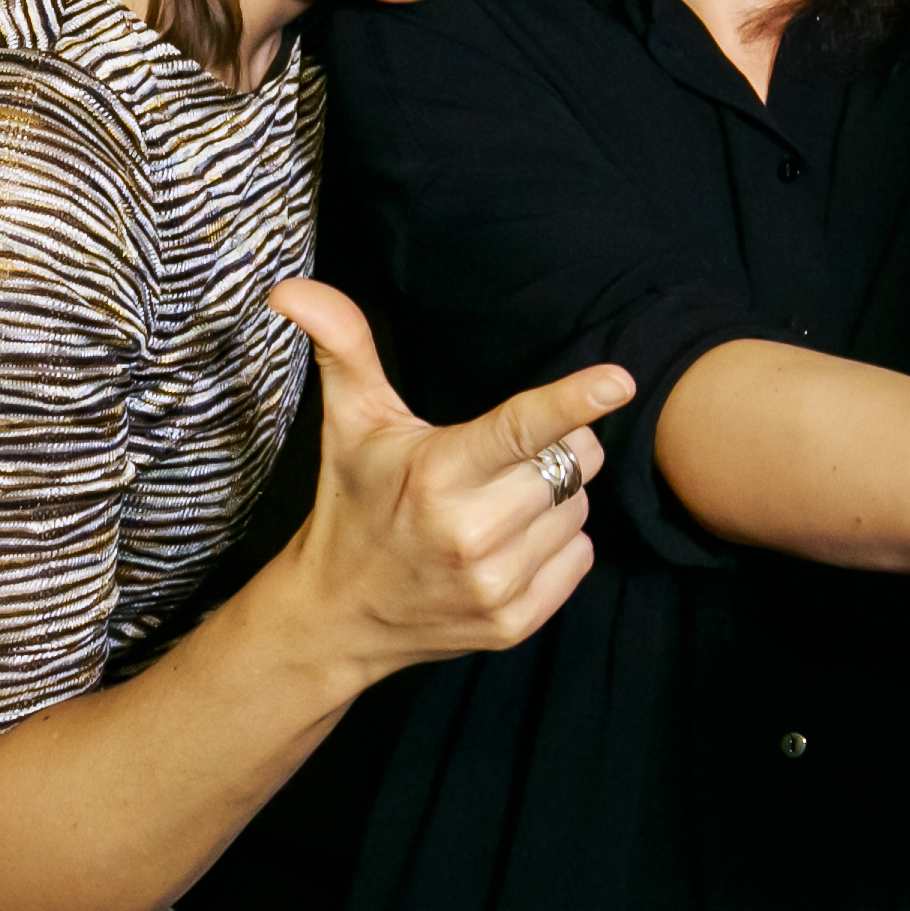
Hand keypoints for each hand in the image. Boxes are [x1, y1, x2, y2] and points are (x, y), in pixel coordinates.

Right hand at [266, 279, 626, 685]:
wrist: (337, 617)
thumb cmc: (352, 502)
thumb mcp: (350, 421)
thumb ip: (342, 344)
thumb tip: (289, 287)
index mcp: (437, 474)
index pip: (518, 428)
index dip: (572, 401)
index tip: (620, 381)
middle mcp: (469, 534)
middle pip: (575, 460)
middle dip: (554, 448)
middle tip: (498, 462)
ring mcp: (494, 585)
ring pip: (581, 508)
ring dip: (553, 499)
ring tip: (493, 507)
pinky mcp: (514, 623)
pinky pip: (581, 556)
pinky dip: (556, 544)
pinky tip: (506, 546)